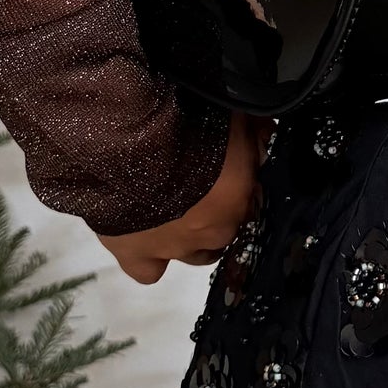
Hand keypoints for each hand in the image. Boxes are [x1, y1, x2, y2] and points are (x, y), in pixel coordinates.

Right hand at [94, 110, 274, 284]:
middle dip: (218, 211)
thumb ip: (249, 131)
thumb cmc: (182, 124)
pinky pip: (147, 270)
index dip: (240, 181)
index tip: (230, 165)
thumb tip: (262, 132)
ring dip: (190, 236)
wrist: (125, 145)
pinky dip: (148, 259)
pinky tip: (144, 238)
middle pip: (223, 229)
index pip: (249, 196)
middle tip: (200, 186)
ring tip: (173, 211)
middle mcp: (211, 232)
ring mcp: (173, 247)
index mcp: (237, 197)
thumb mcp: (231, 117)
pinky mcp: (134, 254)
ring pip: (194, 255)